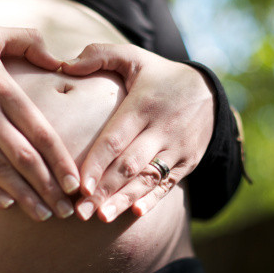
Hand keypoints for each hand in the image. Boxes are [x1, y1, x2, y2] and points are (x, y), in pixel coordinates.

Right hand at [0, 26, 79, 220]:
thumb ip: (29, 41)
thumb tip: (60, 61)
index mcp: (3, 90)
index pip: (41, 132)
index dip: (60, 161)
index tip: (74, 183)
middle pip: (24, 158)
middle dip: (48, 187)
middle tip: (66, 209)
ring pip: (0, 171)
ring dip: (24, 196)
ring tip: (44, 214)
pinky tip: (7, 205)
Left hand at [62, 43, 214, 221]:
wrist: (208, 92)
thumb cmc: (159, 76)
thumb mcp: (134, 57)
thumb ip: (99, 55)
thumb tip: (64, 65)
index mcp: (144, 105)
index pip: (116, 138)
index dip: (97, 163)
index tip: (79, 185)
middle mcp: (162, 129)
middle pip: (129, 164)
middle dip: (104, 190)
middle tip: (80, 212)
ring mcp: (177, 148)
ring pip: (148, 178)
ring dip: (124, 200)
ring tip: (101, 217)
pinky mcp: (188, 162)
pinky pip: (169, 183)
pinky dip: (153, 199)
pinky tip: (136, 213)